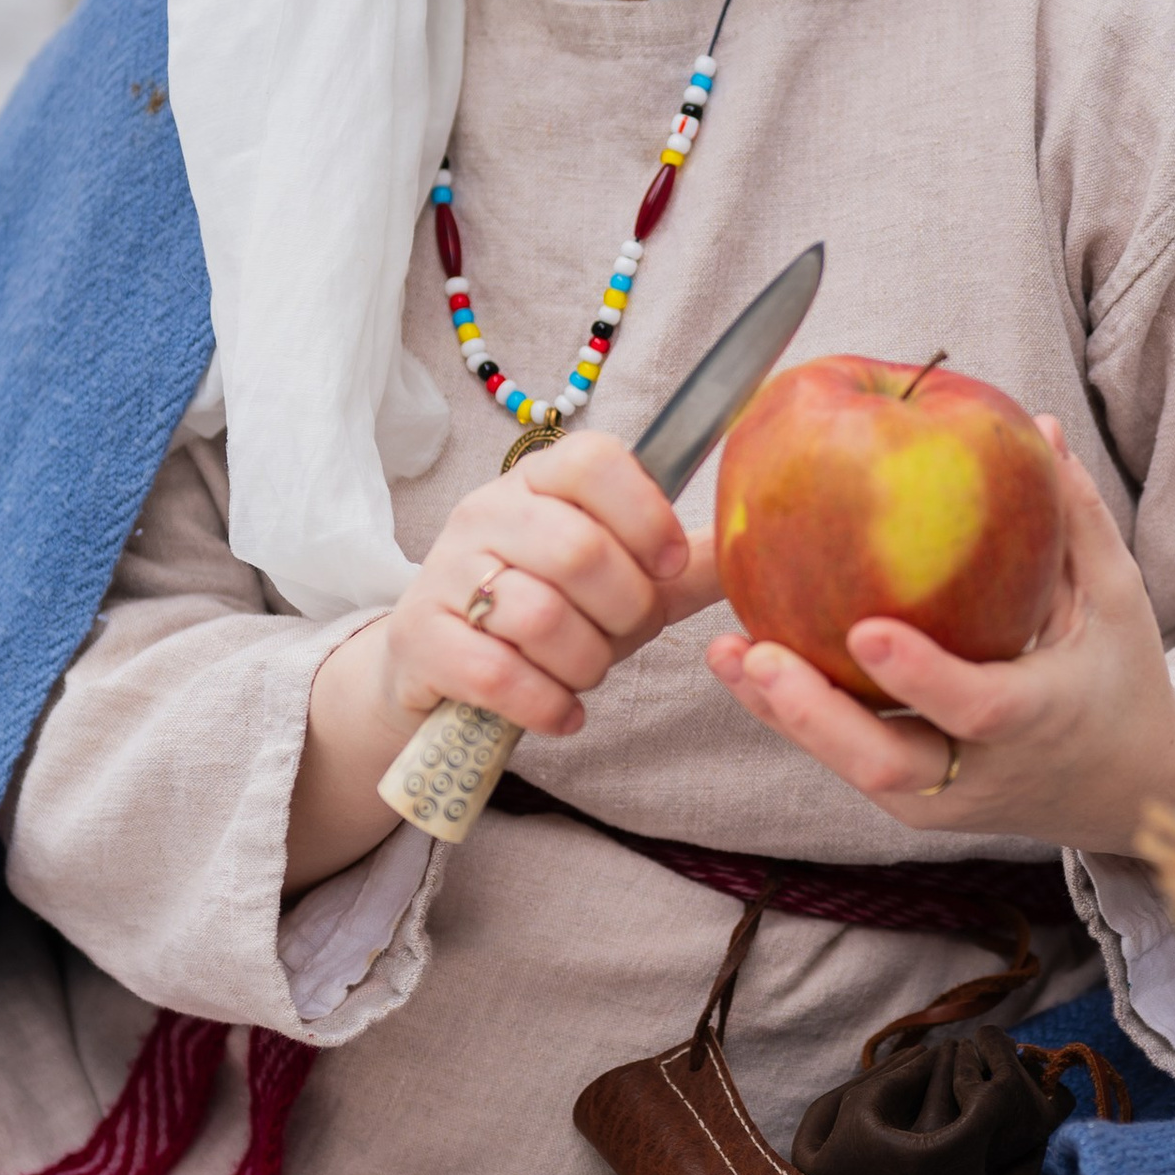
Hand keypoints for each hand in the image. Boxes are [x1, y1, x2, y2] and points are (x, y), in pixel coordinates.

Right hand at [289, 431, 718, 885]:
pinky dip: (546, 704)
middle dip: (622, 611)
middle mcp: (486, 512)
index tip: (666, 566)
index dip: (645, 514)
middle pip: (578, 550)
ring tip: (582, 674)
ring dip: (584, 663)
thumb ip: (679, 566)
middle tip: (620, 636)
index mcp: (539, 481)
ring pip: (540, 616)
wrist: (437, 666)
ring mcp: (444, 573)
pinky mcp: (420, 638)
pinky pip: (498, 673)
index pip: (595, 461)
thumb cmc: (541, 614)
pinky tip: (561, 713)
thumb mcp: (614, 582)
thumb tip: (755, 545)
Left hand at [702, 421, 1174, 850]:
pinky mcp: (908, 797)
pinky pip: (843, 757)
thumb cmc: (1120, 680)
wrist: (1126, 789)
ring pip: (850, 768)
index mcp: (1041, 720)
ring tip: (725, 653)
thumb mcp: (1117, 601)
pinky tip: (740, 661)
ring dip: (783, 714)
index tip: (864, 628)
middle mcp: (983, 773)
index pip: (975, 706)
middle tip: (759, 655)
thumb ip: (1077, 519)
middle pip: (887, 764)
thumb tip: (1040, 427)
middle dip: (815, 716)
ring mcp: (940, 796)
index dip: (919, 672)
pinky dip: (791, 712)